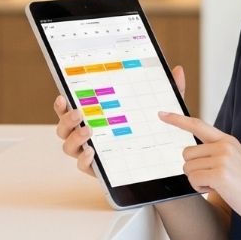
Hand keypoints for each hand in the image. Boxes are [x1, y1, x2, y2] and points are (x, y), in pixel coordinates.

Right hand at [54, 64, 188, 175]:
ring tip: (88, 131)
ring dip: (75, 137)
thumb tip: (178, 70)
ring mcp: (90, 153)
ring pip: (68, 146)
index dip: (62, 104)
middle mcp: (87, 135)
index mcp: (95, 117)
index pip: (71, 109)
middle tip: (78, 113)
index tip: (63, 96)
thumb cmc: (152, 133)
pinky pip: (82, 165)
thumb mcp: (161, 111)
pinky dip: (84, 159)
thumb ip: (168, 92)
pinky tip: (92, 153)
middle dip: (67, 119)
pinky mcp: (97, 169)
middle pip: (64, 127)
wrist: (158, 166)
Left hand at [157, 110, 240, 227]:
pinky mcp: (219, 174)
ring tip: (219, 185)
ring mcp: (222, 159)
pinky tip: (218, 190)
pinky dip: (201, 188)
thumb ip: (217, 153)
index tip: (162, 115)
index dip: (177, 120)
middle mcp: (224, 146)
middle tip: (213, 178)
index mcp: (228, 141)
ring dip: (198, 180)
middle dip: (194, 169)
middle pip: (186, 153)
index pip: (198, 125)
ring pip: (188, 168)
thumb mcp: (236, 161)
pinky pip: (193, 179)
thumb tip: (191, 155)